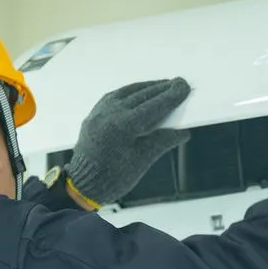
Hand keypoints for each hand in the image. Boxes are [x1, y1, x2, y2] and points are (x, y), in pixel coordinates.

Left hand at [66, 78, 190, 205]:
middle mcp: (110, 114)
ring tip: (163, 85)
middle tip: (179, 83)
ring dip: (147, 87)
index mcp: (123, 126)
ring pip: (128, 92)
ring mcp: (99, 112)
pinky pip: (115, 96)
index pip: (153, 105)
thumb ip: (163, 141)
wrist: (83, 185)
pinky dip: (131, 92)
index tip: (184, 86)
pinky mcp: (94, 114)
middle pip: (142, 95)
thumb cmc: (114, 178)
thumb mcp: (142, 161)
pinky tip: (140, 92)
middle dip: (162, 88)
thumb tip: (183, 132)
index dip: (171, 96)